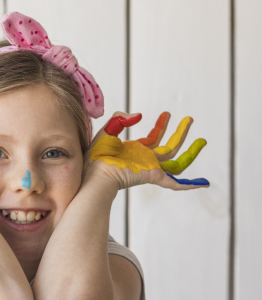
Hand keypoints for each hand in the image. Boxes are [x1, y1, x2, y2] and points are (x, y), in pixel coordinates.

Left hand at [88, 111, 208, 189]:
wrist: (95, 172)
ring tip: (203, 140)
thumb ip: (120, 120)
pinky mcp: (154, 177)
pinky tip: (204, 183)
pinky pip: (175, 183)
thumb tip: (138, 115)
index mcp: (136, 151)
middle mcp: (146, 160)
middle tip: (190, 119)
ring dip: (192, 152)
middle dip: (181, 133)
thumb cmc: (96, 157)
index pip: (154, 138)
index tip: (167, 114)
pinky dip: (190, 185)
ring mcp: (151, 169)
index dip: (161, 125)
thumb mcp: (107, 131)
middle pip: (170, 147)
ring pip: (177, 162)